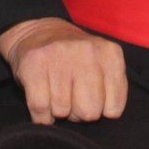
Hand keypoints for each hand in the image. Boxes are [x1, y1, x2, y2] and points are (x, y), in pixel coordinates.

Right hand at [0, 18, 127, 125]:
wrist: (39, 32)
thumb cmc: (76, 60)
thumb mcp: (103, 67)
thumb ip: (114, 90)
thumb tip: (106, 114)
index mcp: (110, 53)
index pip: (113, 110)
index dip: (100, 110)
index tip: (91, 97)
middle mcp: (87, 50)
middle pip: (89, 112)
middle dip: (79, 113)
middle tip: (71, 96)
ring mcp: (59, 54)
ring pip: (62, 112)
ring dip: (58, 112)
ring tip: (56, 92)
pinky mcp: (35, 62)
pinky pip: (41, 108)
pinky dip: (41, 115)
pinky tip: (43, 102)